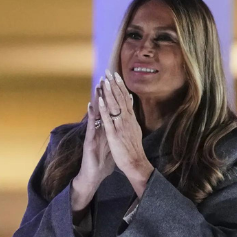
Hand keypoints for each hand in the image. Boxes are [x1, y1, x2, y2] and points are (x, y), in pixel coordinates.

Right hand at [71, 82, 114, 211]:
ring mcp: (93, 134)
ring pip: (95, 114)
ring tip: (98, 86)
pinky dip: (91, 116)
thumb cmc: (102, 161)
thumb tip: (122, 127)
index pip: (110, 111)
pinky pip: (91, 126)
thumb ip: (115, 134)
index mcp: (105, 130)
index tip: (117, 85)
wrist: (93, 175)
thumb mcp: (111, 145)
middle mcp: (98, 130)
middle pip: (102, 109)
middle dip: (105, 95)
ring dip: (96, 100)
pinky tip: (91, 105)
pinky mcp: (89, 141)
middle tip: (106, 79)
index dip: (114, 99)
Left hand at [98, 72, 154, 195]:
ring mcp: (120, 126)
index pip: (125, 99)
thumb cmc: (133, 150)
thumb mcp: (135, 131)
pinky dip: (104, 110)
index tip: (116, 75)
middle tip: (109, 72)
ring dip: (109, 93)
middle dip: (114, 85)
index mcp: (131, 119)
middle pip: (120, 99)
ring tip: (104, 80)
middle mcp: (127, 120)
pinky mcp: (114, 135)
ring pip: (114, 106)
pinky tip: (100, 101)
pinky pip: (108, 121)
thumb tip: (130, 108)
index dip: (120, 87)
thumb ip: (131, 119)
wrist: (136, 163)